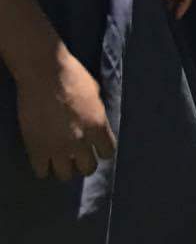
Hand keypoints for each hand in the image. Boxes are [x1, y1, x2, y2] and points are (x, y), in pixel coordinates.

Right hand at [16, 46, 115, 181]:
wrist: (43, 71)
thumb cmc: (72, 74)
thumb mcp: (95, 92)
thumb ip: (97, 114)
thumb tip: (96, 126)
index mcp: (98, 125)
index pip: (108, 153)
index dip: (102, 150)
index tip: (96, 146)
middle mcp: (80, 142)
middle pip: (88, 169)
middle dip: (84, 161)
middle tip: (77, 153)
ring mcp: (57, 148)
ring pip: (65, 175)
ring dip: (64, 166)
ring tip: (60, 157)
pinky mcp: (37, 150)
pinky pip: (42, 172)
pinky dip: (43, 166)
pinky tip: (43, 156)